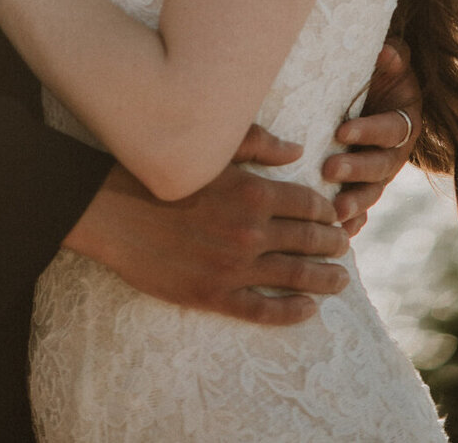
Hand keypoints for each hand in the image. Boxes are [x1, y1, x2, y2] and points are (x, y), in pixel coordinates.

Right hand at [67, 129, 348, 327]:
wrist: (112, 211)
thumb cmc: (161, 171)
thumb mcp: (211, 149)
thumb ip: (258, 144)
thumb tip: (297, 149)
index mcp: (253, 192)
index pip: (310, 205)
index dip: (329, 212)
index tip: (336, 216)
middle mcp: (251, 232)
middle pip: (311, 242)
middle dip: (335, 246)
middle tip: (345, 248)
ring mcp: (235, 268)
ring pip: (297, 279)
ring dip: (325, 280)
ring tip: (339, 281)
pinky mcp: (214, 295)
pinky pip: (265, 311)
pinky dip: (293, 313)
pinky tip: (308, 310)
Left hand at [321, 39, 421, 235]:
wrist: (378, 93)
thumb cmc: (380, 73)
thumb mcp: (391, 61)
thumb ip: (392, 55)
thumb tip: (386, 51)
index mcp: (405, 120)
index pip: (390, 129)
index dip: (369, 131)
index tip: (341, 131)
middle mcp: (397, 152)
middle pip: (381, 166)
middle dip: (355, 170)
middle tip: (328, 170)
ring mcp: (382, 172)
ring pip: (372, 192)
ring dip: (355, 203)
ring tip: (334, 211)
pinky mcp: (367, 186)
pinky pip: (364, 209)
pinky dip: (354, 222)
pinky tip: (341, 233)